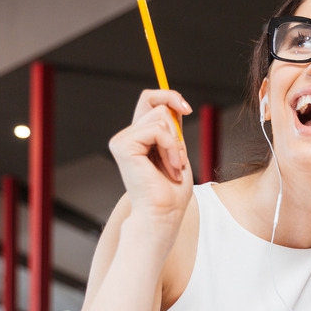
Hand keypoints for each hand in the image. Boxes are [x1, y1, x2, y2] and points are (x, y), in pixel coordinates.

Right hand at [108, 89, 193, 231]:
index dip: (168, 96)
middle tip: (178, 158)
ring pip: (161, 117)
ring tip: (173, 166)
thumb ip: (172, 128)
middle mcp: (128, 136)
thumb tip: (175, 104)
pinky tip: (169, 167)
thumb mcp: (177, 151)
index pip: (150, 100)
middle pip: (155, 102)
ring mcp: (122, 140)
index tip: (187, 109)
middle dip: (176, 128)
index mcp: (140, 136)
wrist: (163, 214)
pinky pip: (157, 130)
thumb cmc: (171, 191)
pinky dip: (171, 148)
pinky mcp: (122, 146)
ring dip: (176, 144)